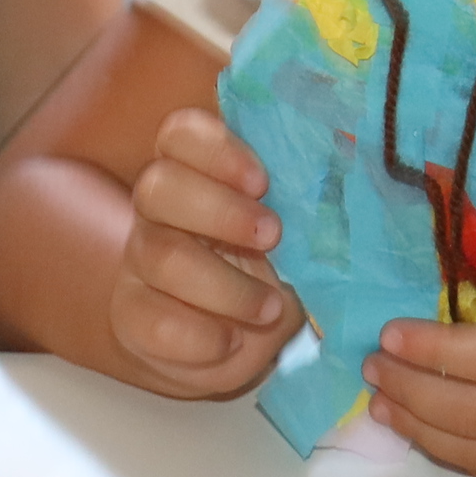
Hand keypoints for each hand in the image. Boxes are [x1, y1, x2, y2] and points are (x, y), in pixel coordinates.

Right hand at [108, 110, 296, 401]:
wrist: (222, 341)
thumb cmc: (267, 271)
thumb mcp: (290, 238)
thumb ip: (304, 209)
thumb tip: (342, 189)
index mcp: (195, 173)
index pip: (181, 134)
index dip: (217, 150)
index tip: (262, 182)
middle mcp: (160, 211)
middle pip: (159, 186)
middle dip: (220, 210)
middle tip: (274, 236)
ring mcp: (141, 263)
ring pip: (161, 255)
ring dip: (225, 286)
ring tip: (270, 307)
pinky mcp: (133, 317)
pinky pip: (152, 322)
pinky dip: (198, 337)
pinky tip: (230, 342)